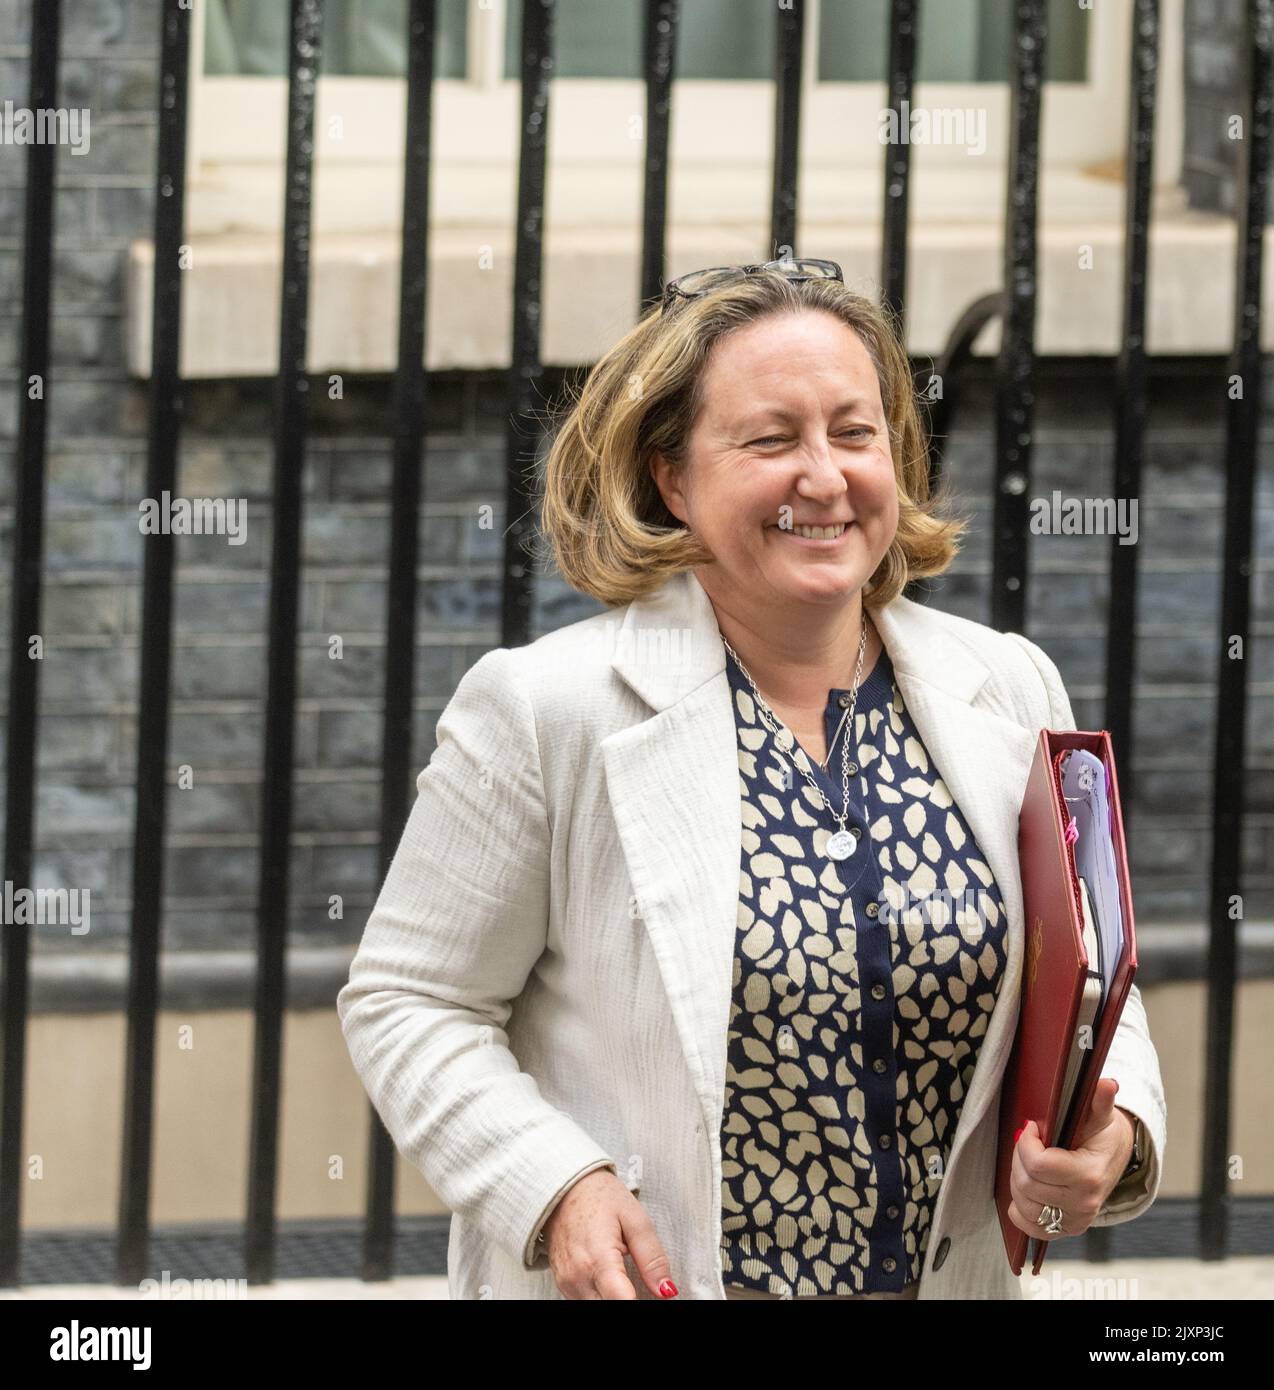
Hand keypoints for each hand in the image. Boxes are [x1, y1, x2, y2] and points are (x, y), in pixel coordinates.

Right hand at [540, 1168, 679, 1299]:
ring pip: (598, 1307)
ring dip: (616, 1298)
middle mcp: (578, 1277)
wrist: (564, 1188)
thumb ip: (652, 1258)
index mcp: (598, 1260)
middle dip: (631, 1298)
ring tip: (623, 1274)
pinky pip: (586, 1301)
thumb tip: (667, 1290)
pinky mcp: (563, 1285)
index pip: (623, 1302)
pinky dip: (602, 1295)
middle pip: (612, 1308)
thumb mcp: (635, 1218)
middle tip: (642, 1282)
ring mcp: (567, 1283)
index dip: (642, 1302)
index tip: (655, 1296)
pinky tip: (609, 1277)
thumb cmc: (598, 1196)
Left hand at [1007, 1078, 1137, 1240]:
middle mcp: (1083, 1204)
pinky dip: (1020, 1209)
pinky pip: (1030, 1227)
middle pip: (1026, 1184)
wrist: (1114, 1162)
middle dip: (1019, 1158)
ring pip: (1024, 1204)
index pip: (1038, 1165)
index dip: (1026, 1143)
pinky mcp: (1066, 1230)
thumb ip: (1100, 1100)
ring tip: (1028, 1163)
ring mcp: (1075, 1220)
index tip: (1032, 1128)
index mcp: (1089, 1175)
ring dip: (1018, 1180)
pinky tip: (1026, 1190)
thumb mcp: (1101, 1116)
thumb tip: (1107, 1084)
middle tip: (1027, 1144)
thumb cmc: (1102, 1136)